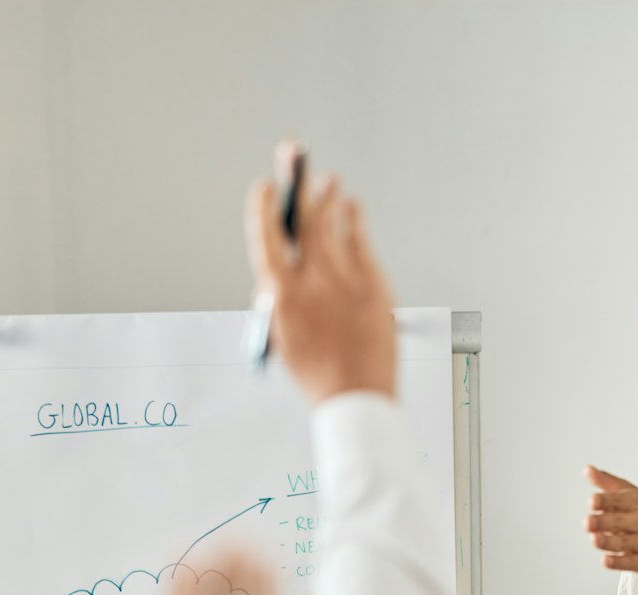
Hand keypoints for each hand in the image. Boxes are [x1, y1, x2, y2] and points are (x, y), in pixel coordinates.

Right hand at [243, 140, 396, 403]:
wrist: (358, 398)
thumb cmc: (318, 373)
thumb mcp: (282, 337)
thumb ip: (276, 300)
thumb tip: (278, 272)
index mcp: (281, 296)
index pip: (265, 239)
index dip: (262, 209)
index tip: (263, 187)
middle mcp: (312, 282)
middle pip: (302, 220)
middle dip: (296, 182)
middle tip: (294, 153)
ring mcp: (346, 281)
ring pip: (333, 226)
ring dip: (328, 198)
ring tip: (327, 180)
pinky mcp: (375, 285)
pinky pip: (361, 242)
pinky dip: (355, 221)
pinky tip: (352, 207)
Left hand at [584, 466, 637, 576]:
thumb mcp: (633, 495)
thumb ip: (608, 483)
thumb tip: (587, 470)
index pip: (621, 500)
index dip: (606, 500)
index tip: (592, 500)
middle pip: (621, 522)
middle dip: (603, 522)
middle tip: (587, 522)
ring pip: (626, 543)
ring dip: (609, 542)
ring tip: (594, 539)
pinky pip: (634, 563)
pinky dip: (620, 562)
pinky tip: (606, 560)